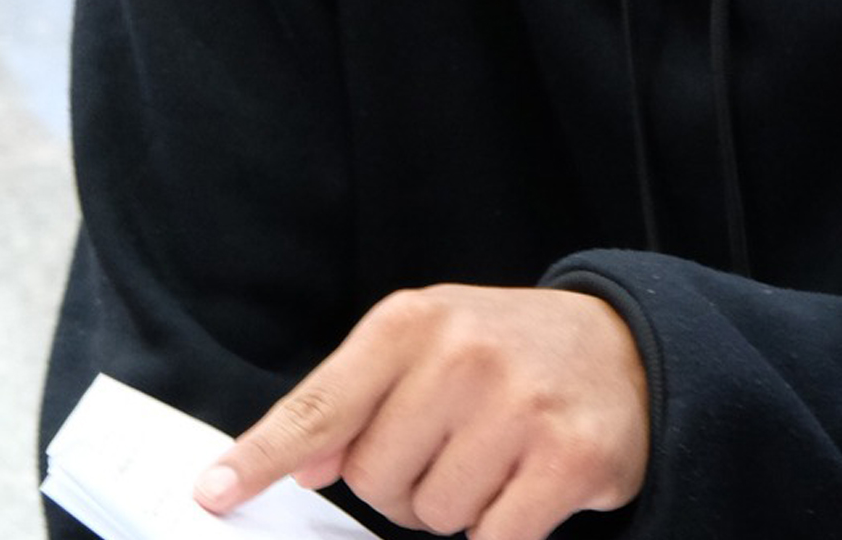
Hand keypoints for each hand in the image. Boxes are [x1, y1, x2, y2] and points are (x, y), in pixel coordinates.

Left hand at [194, 286, 650, 538]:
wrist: (626, 346)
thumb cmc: (510, 351)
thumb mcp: (429, 345)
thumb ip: (356, 399)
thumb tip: (299, 466)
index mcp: (415, 322)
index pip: (320, 408)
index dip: (261, 458)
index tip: (214, 493)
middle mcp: (465, 354)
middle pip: (373, 481)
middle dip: (405, 482)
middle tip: (456, 443)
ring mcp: (521, 405)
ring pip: (431, 517)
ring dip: (458, 506)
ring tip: (498, 455)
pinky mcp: (570, 458)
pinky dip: (500, 530)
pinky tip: (527, 488)